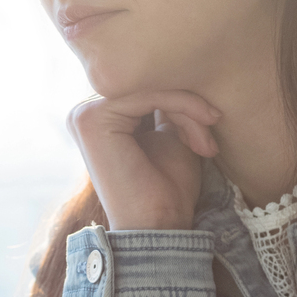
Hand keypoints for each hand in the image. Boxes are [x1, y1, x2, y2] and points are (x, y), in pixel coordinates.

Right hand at [67, 91, 219, 230]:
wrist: (158, 226)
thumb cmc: (166, 189)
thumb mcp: (171, 133)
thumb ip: (168, 103)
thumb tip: (180, 70)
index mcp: (100, 116)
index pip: (146, 88)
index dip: (182, 100)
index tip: (212, 125)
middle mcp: (84, 111)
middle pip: (147, 85)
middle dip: (186, 106)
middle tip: (209, 140)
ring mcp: (84, 113)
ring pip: (150, 87)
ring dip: (187, 110)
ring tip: (205, 144)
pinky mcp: (92, 118)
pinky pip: (148, 94)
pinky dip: (182, 108)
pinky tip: (201, 134)